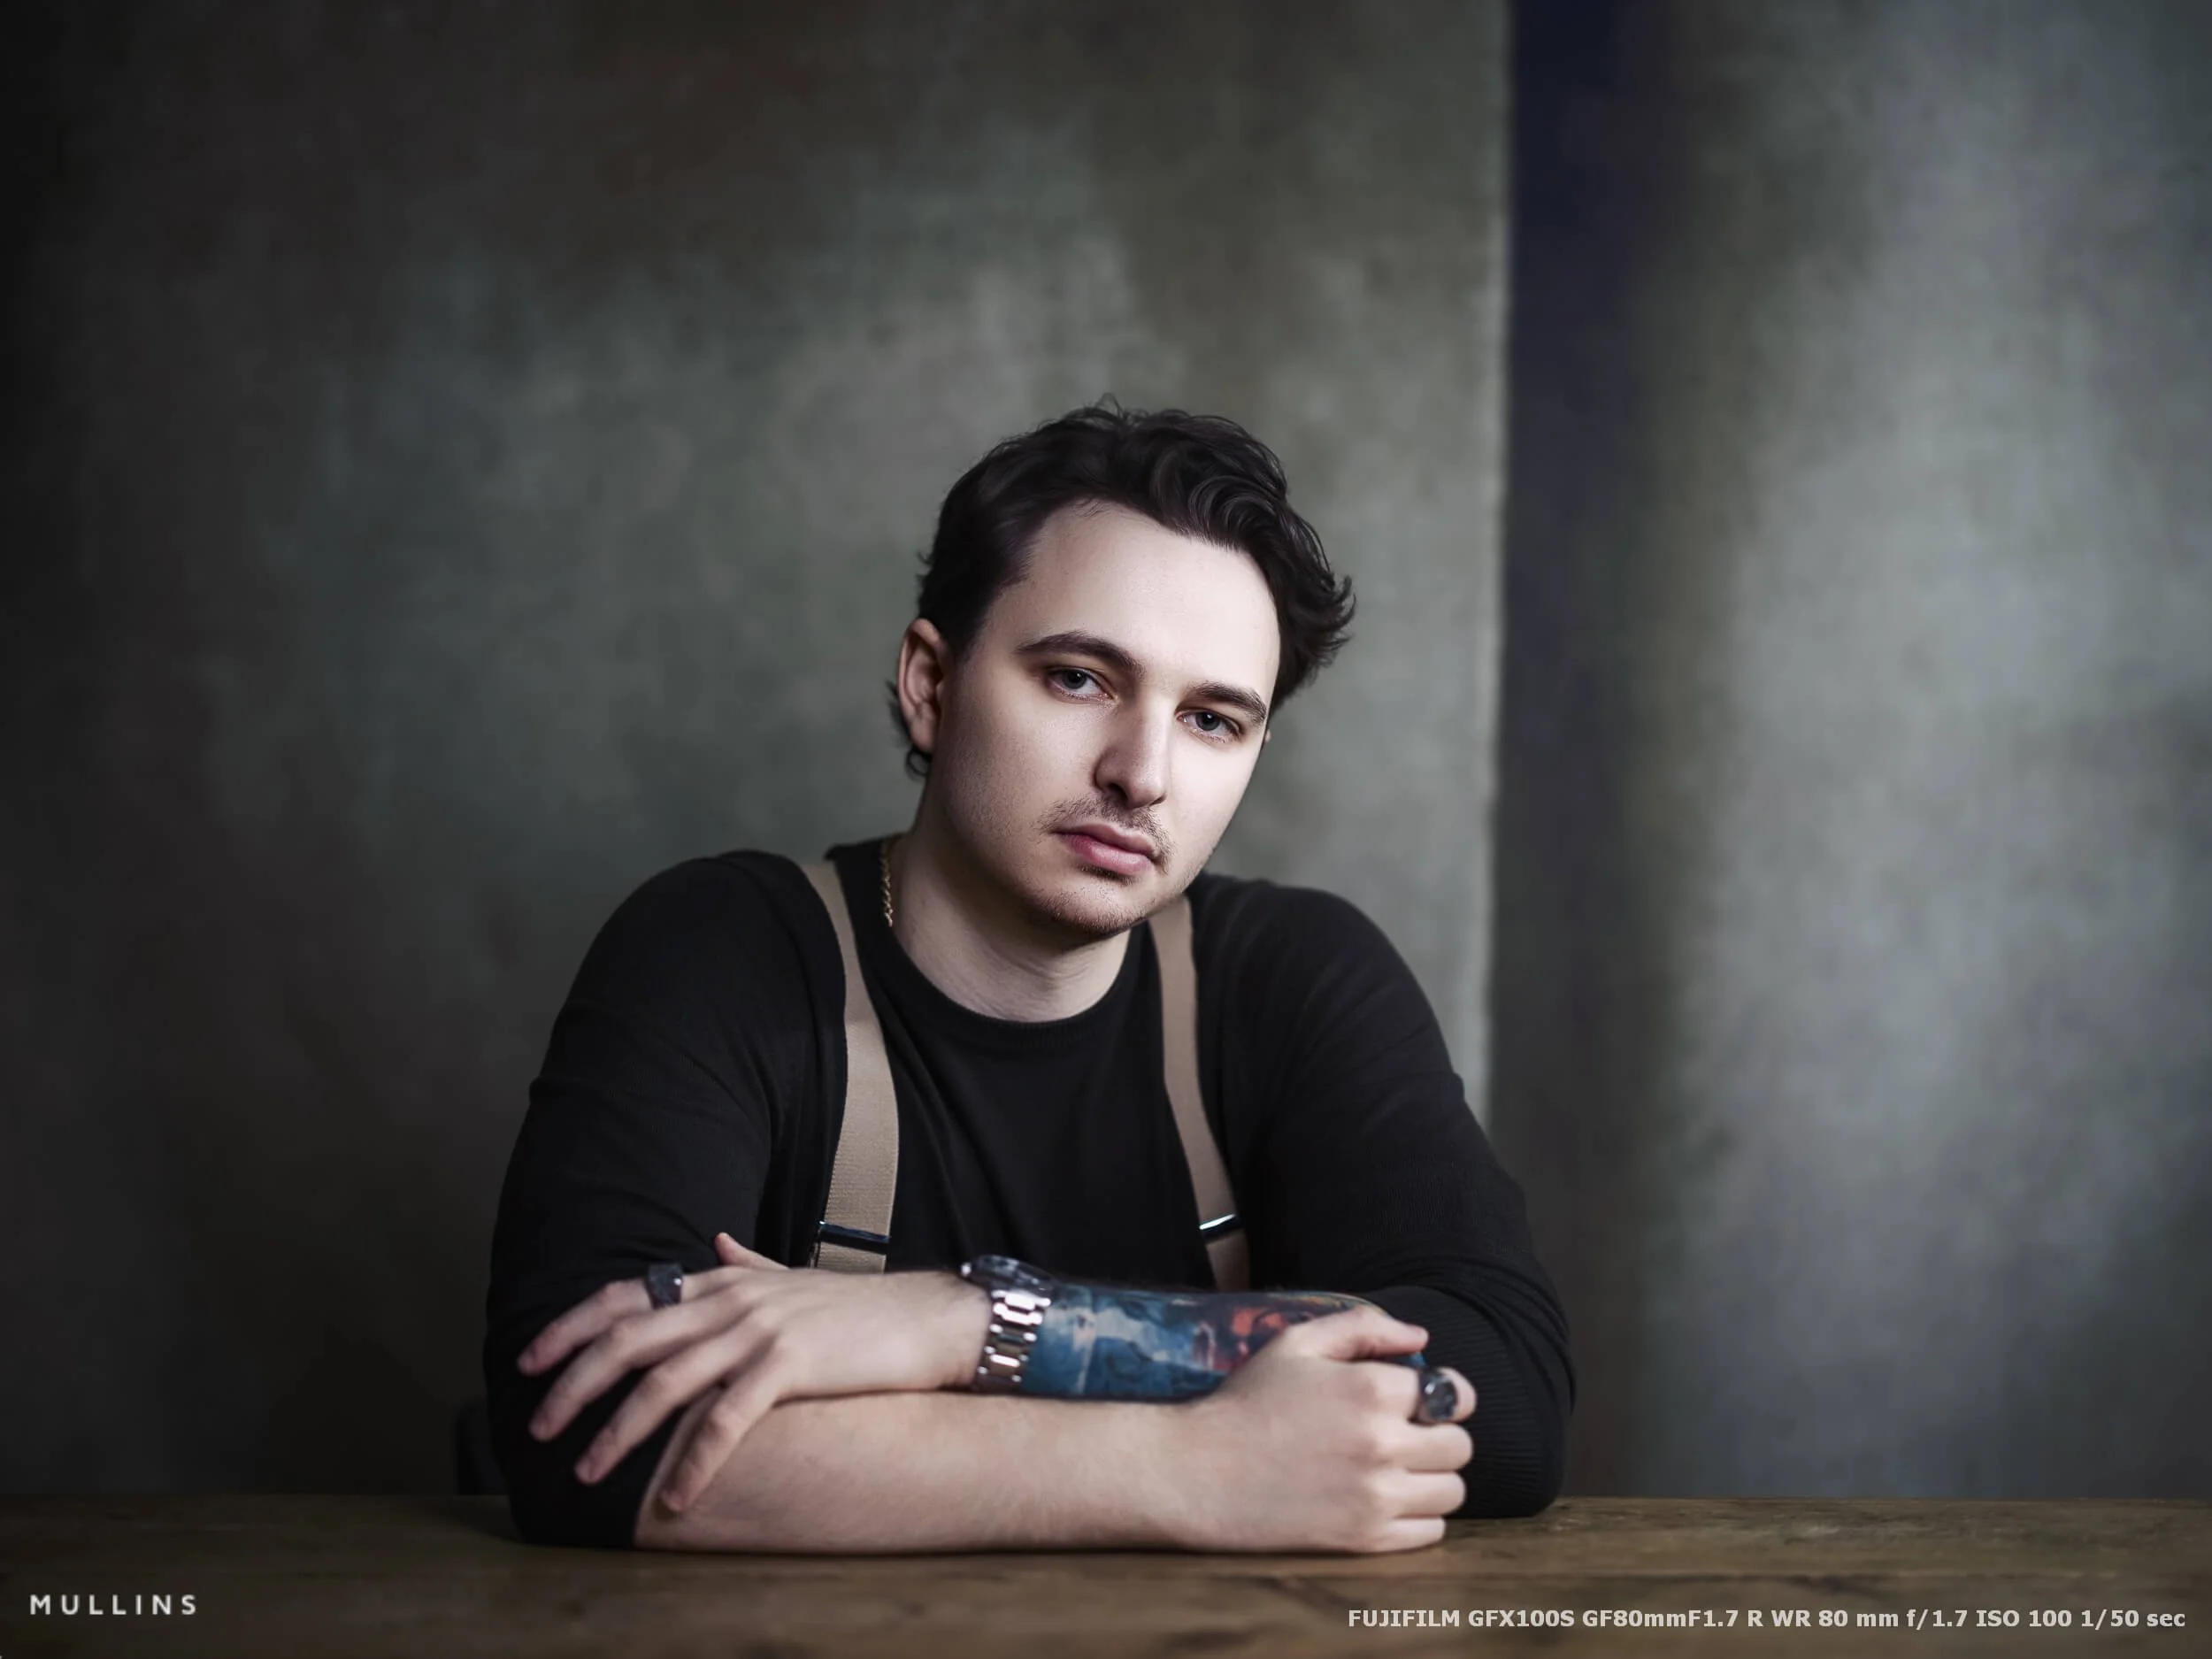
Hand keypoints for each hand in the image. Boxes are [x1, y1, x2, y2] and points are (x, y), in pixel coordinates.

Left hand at [518, 1232, 988, 1510]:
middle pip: (628, 1338)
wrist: (925, 1317)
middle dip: (572, 1384)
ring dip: (616, 1433)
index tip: (530, 1360)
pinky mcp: (789, 1364)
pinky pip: (724, 1418)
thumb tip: (713, 1241)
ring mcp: (758, 1329)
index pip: (626, 1295)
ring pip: (664, 1382)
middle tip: (538, 1428)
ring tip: (587, 1473)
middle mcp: (730, 1298)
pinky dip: (693, 1462)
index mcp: (723, 1278)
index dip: (570, 1326)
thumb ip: (747, 1262)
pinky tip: (674, 1497)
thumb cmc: (860, 1308)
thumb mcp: (793, 1279)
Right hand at [1155, 1304, 1474, 1552]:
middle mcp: (1384, 1444)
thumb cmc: (1247, 1402)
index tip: (1421, 1403)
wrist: (1200, 1472)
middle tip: (1403, 1436)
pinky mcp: (1365, 1539)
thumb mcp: (1297, 1343)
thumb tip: (1421, 1339)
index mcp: (1373, 1389)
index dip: (1443, 1396)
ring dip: (1432, 1479)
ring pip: (1451, 1492)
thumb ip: (1364, 1328)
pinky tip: (1382, 1499)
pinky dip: (1417, 1517)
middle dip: (1438, 1436)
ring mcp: (1376, 1497)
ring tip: (1394, 1469)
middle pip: (1459, 1447)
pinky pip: (1430, 1532)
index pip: (1456, 1396)